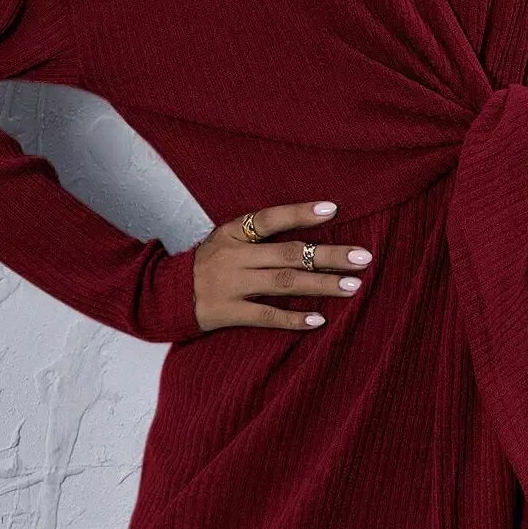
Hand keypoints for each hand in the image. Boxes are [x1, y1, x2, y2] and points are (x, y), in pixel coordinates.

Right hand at [191, 199, 373, 331]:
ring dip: (322, 285)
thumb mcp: (226, 239)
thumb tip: (311, 232)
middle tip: (363, 257)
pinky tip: (320, 319)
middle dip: (329, 255)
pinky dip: (294, 319)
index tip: (333, 209)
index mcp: (233, 233)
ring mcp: (231, 285)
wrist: (165, 294)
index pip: (270, 218)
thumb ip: (259, 234)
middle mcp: (234, 256)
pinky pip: (266, 316)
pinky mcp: (228, 313)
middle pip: (289, 253)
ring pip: (284, 283)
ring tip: (353, 286)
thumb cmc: (207, 263)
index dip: (300, 213)